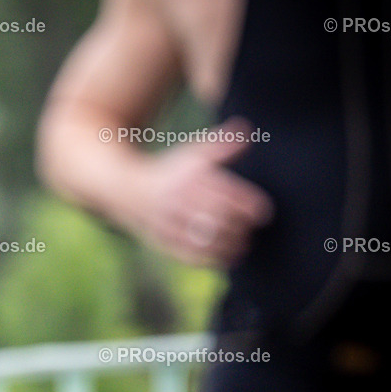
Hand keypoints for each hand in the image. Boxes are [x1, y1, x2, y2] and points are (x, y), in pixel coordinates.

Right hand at [131, 117, 273, 266]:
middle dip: (240, 227)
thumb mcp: (192, 153)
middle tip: (251, 229)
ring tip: (244, 244)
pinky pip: (190, 255)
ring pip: (205, 240)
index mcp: (188, 178)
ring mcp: (168, 223)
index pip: (226, 195)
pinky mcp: (162, 241)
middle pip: (218, 219)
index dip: (249, 206)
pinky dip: (212, 260)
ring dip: (230, 245)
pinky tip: (227, 258)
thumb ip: (221, 145)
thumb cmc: (171, 171)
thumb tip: (246, 131)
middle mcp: (177, 201)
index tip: (263, 213)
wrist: (127, 190)